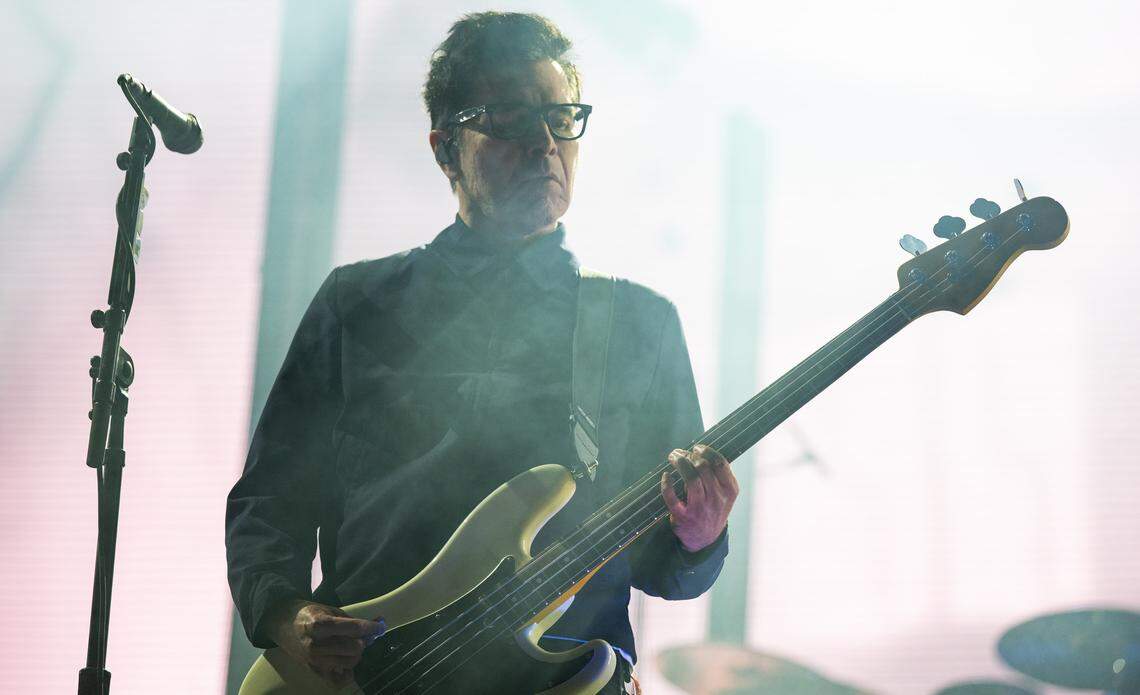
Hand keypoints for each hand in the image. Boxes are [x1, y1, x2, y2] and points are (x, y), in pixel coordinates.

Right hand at [266, 599, 384, 686]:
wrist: (283, 624)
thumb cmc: (308, 614)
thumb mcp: (329, 609)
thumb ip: (352, 619)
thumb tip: (378, 623)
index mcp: (319, 624)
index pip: (354, 628)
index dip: (372, 627)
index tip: (380, 626)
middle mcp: (316, 645)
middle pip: (355, 647)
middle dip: (363, 640)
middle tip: (362, 634)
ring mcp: (314, 660)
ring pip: (350, 662)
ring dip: (356, 653)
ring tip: (351, 644)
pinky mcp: (314, 671)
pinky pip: (339, 680)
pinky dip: (347, 671)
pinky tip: (345, 660)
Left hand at [660, 444, 737, 551]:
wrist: (705, 539)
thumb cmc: (713, 509)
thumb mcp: (725, 494)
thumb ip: (720, 475)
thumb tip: (701, 451)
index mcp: (729, 490)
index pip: (720, 463)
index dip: (706, 451)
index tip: (697, 448)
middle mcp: (717, 499)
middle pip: (703, 468)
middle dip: (689, 454)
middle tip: (680, 452)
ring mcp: (701, 509)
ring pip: (691, 479)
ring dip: (680, 463)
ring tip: (674, 457)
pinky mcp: (684, 517)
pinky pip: (672, 498)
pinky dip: (666, 485)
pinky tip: (665, 476)